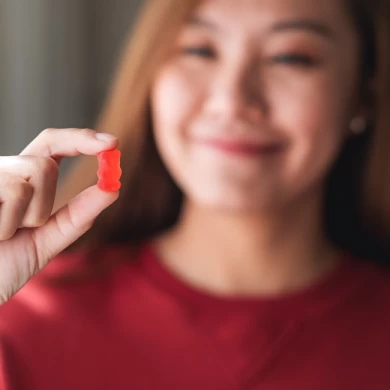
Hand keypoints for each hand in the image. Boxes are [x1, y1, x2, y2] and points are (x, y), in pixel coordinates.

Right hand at [0, 128, 118, 304]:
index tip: (113, 144)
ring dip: (28, 216)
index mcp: (21, 180)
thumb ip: (78, 214)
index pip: (53, 146)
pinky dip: (9, 223)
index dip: (81, 139)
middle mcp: (3, 171)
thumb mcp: (48, 239)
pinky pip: (16, 189)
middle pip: (46, 163)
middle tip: (21, 230)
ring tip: (1, 235)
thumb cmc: (3, 265)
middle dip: (45, 202)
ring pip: (36, 171)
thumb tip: (113, 188)